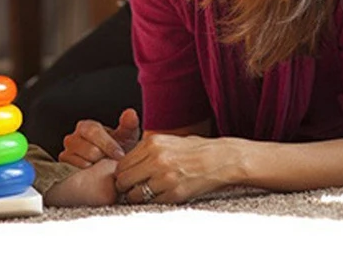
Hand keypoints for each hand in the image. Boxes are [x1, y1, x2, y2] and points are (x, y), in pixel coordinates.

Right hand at [58, 108, 139, 167]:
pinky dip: (89, 175)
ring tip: (103, 166)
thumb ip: (128, 124)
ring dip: (98, 167)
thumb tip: (130, 114)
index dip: (109, 144)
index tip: (120, 154)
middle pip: (90, 149)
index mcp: (86, 127)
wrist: (108, 170)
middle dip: (105, 157)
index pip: (94, 131)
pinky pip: (78, 173)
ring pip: (84, 163)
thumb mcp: (126, 137)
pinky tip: (95, 173)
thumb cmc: (116, 151)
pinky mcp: (64, 169)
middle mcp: (73, 138)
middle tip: (113, 162)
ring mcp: (67, 154)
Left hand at [115, 133, 240, 203]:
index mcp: (152, 143)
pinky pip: (151, 202)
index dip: (121, 173)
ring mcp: (165, 177)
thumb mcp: (167, 140)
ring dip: (136, 196)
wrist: (220, 159)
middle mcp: (156, 159)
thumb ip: (147, 150)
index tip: (126, 176)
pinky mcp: (174, 193)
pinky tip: (159, 195)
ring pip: (135, 194)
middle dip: (124, 186)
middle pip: (123, 179)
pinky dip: (151, 201)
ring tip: (144, 193)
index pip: (122, 163)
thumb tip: (127, 163)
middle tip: (130, 188)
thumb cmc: (195, 149)